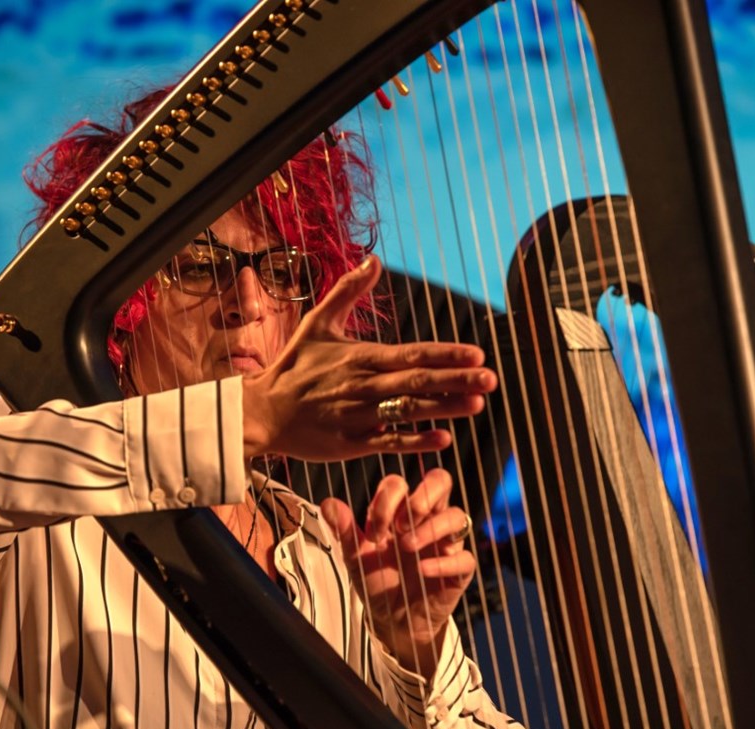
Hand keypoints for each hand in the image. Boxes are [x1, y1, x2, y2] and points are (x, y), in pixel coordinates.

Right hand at [241, 255, 496, 461]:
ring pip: (408, 413)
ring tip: (476, 404)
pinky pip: (389, 442)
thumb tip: (373, 259)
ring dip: (444, 409)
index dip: (445, 355)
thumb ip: (348, 291)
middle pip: (416, 383)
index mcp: (360, 357)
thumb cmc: (294, 366)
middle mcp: (363, 386)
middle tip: (491, 379)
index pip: (411, 354)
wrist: (263, 411)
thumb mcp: (318, 322)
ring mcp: (359, 416)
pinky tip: (444, 439)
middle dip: (456, 380)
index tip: (477, 353)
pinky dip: (415, 441)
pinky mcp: (352, 443)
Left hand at [320, 469, 474, 678]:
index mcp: (400, 511)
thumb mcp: (356, 558)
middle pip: (441, 481)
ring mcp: (446, 543)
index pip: (401, 484)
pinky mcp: (459, 570)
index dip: (387, 500)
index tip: (374, 531)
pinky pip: (464, 557)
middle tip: (402, 523)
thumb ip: (345, 531)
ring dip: (432, 527)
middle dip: (423, 495)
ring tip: (408, 546)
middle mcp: (427, 520)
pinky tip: (423, 570)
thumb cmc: (377, 581)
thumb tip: (329, 503)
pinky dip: (445, 562)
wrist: (392, 620)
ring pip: (457, 516)